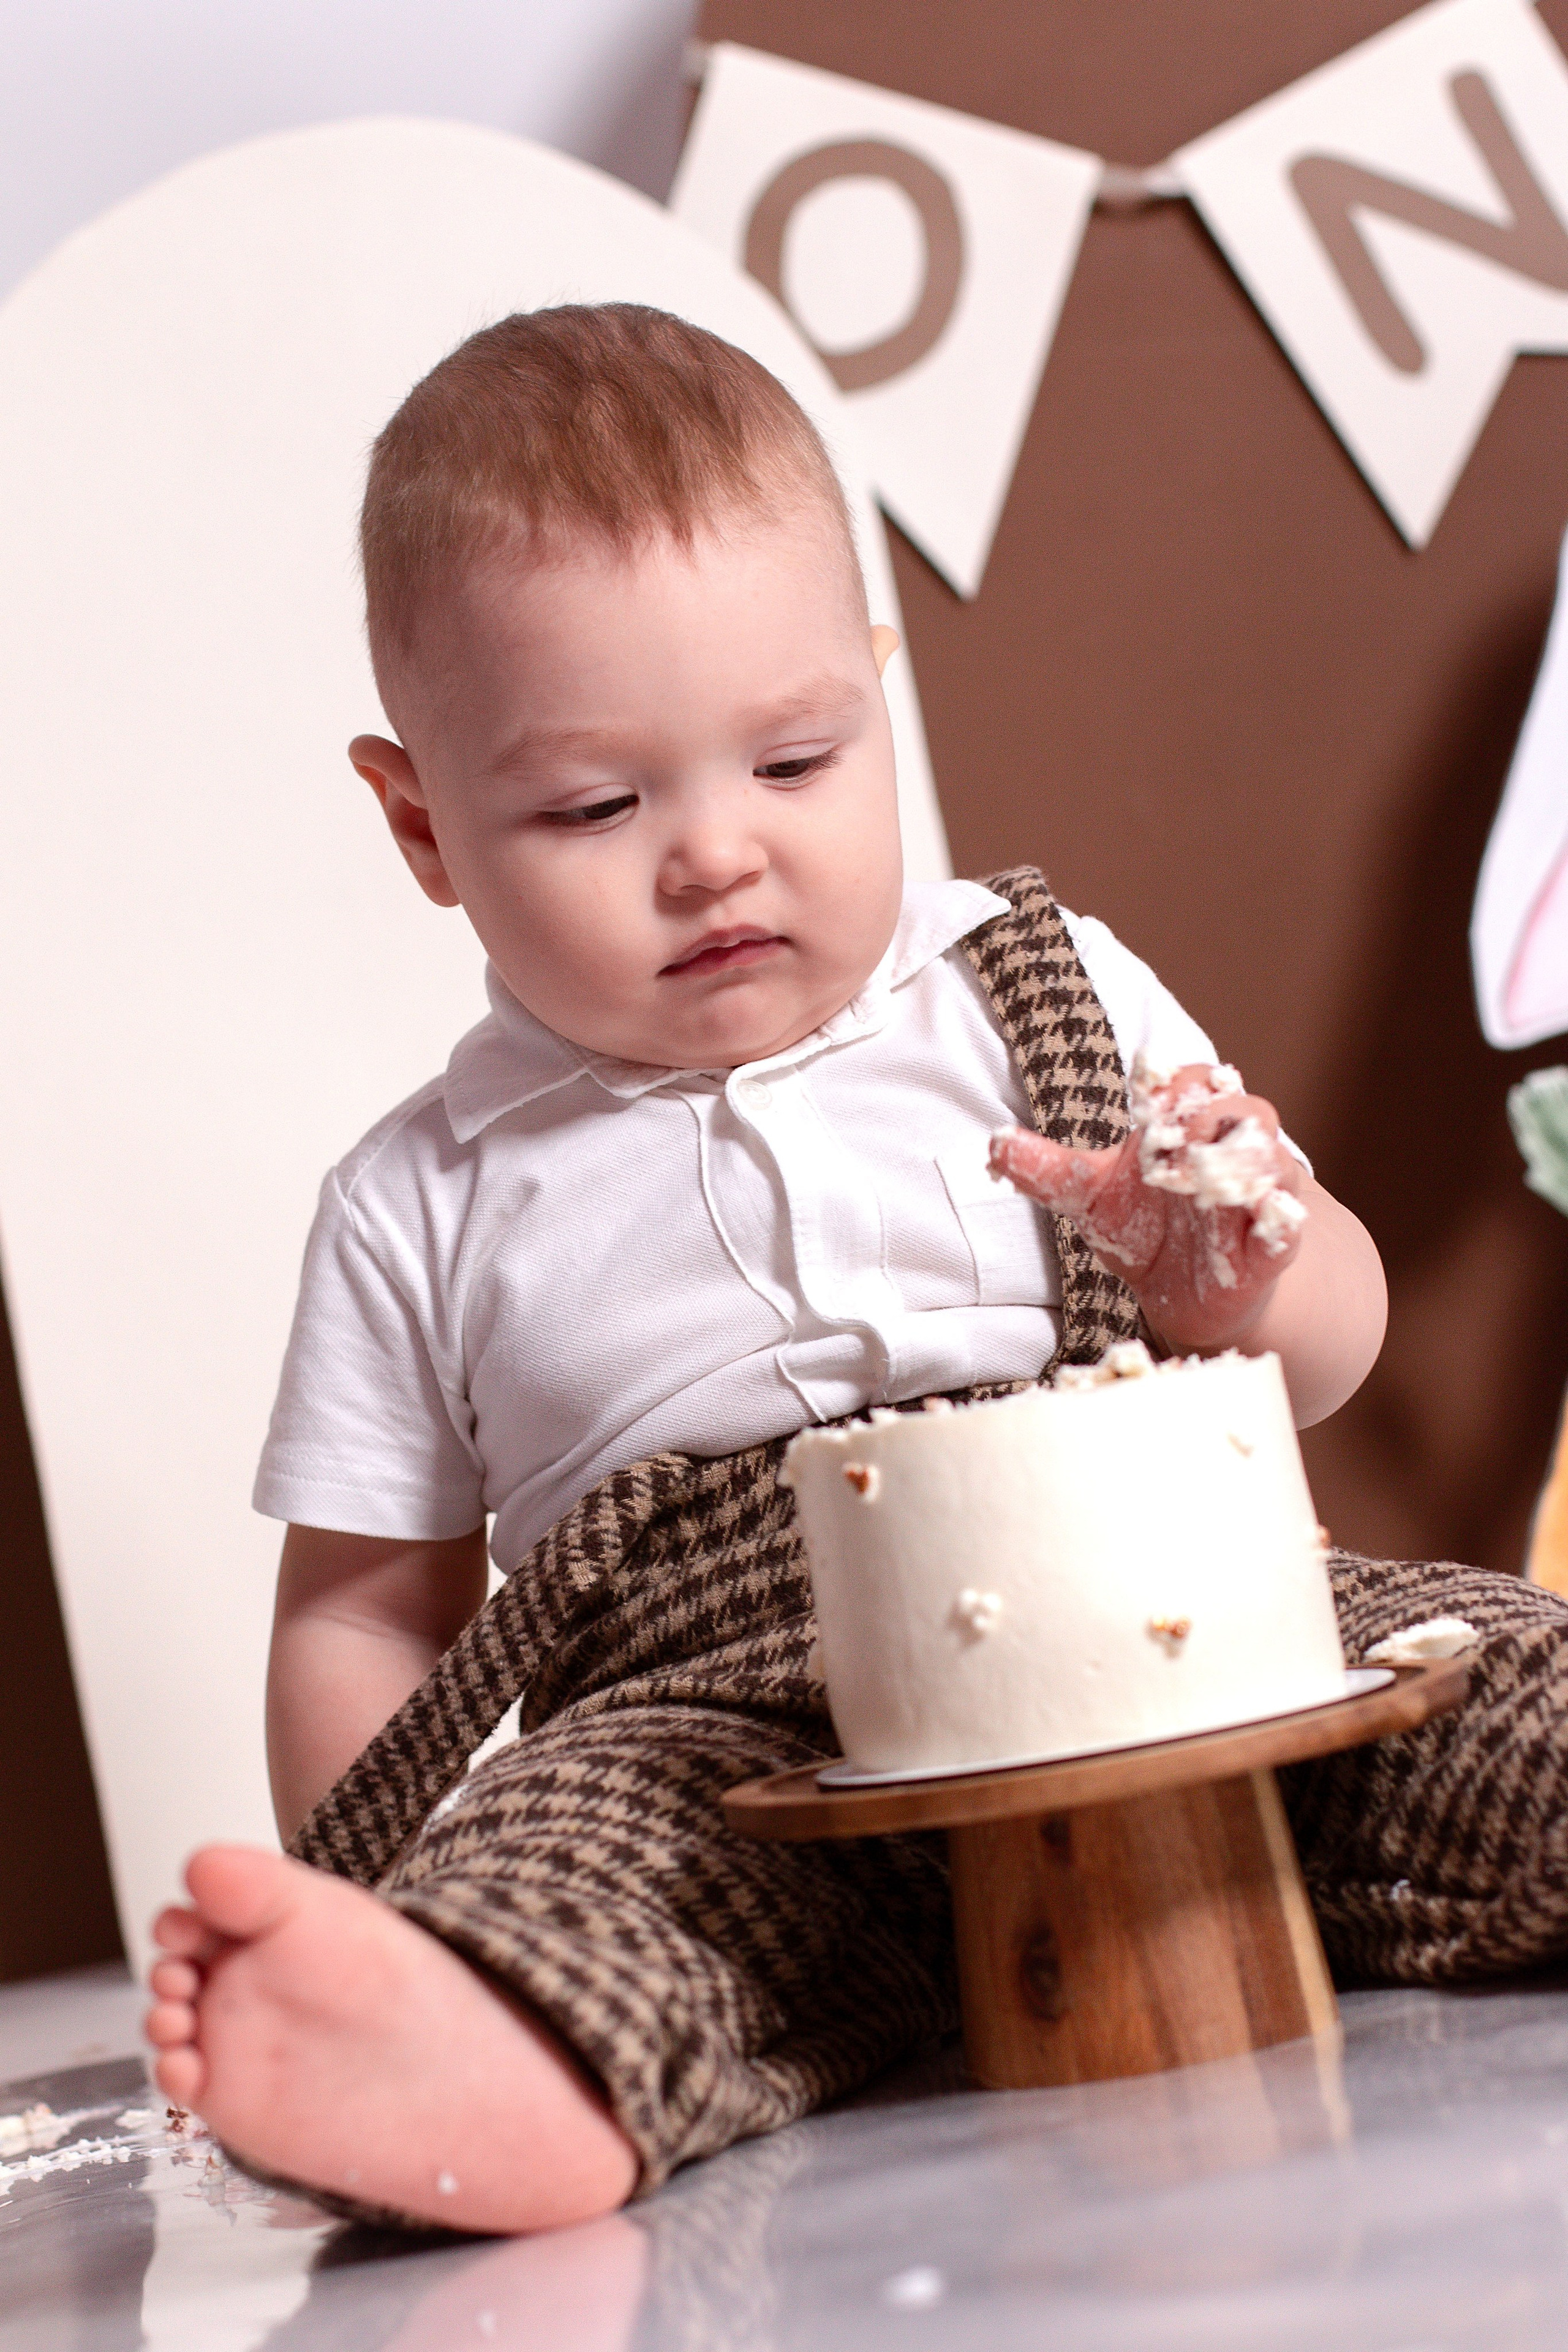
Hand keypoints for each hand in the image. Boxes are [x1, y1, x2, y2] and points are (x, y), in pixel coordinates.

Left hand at [988, 1059, 1306, 1352]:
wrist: (1188, 1294)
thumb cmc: (1145, 1230)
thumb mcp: (1092, 1198)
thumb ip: (1050, 1171)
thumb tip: (996, 1145)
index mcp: (1187, 1128)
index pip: (1194, 1082)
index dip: (1177, 1082)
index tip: (1151, 1091)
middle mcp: (1229, 1153)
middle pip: (1243, 1110)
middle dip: (1212, 1116)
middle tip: (1174, 1133)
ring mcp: (1256, 1198)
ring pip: (1274, 1161)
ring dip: (1246, 1162)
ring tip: (1206, 1175)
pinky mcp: (1270, 1248)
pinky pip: (1287, 1226)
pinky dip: (1279, 1220)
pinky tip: (1265, 1216)